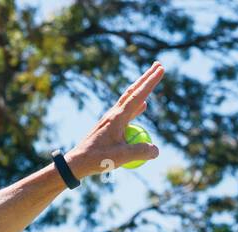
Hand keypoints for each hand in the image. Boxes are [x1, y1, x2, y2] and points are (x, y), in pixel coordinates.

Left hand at [66, 62, 163, 179]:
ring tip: (149, 80)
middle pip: (133, 91)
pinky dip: (136, 105)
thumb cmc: (97, 159)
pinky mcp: (108, 125)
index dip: (151, 82)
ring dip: (141, 89)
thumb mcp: (121, 157)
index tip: (161, 68)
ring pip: (129, 99)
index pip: (138, 96)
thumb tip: (156, 150)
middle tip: (158, 64)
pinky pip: (126, 111)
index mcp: (117, 118)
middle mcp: (114, 114)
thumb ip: (140, 152)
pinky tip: (142, 107)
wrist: (76, 162)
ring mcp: (110, 118)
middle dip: (146, 77)